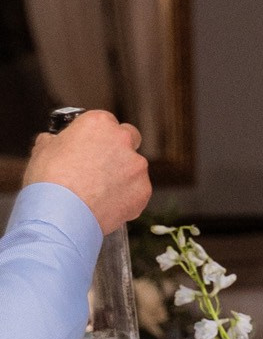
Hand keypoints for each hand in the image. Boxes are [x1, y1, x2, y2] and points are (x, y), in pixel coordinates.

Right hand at [26, 111, 149, 233]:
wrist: (61, 216)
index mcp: (99, 123)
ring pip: (133, 168)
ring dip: (122, 176)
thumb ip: (54, 141)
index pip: (105, 122)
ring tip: (98, 192)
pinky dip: (125, 198)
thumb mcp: (42, 150)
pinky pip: (136, 192)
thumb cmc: (50, 181)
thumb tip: (52, 141)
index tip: (90, 146)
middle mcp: (123, 140)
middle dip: (118, 149)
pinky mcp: (143, 191)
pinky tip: (105, 205)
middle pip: (128, 138)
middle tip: (100, 166)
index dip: (97, 136)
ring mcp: (136, 167)